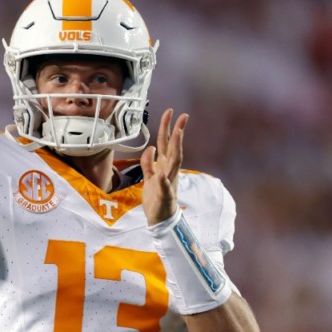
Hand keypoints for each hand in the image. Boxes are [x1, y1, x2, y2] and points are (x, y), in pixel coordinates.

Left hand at [140, 109, 188, 225]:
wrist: (160, 219)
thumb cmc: (156, 199)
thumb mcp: (149, 178)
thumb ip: (148, 163)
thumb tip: (150, 148)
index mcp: (165, 167)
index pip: (168, 144)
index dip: (169, 128)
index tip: (172, 113)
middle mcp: (169, 171)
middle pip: (174, 148)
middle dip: (177, 131)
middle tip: (182, 115)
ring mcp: (168, 182)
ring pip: (174, 162)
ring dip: (176, 147)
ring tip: (178, 132)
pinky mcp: (164, 195)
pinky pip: (164, 187)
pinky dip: (163, 181)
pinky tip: (161, 175)